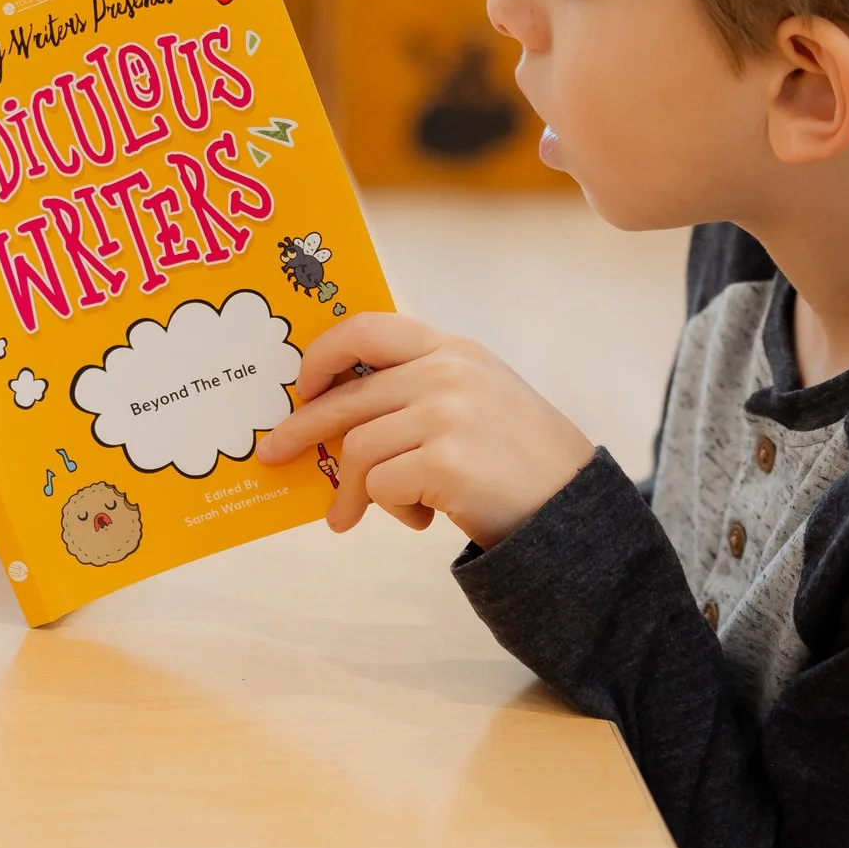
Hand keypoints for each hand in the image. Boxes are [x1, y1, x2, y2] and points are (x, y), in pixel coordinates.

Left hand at [255, 313, 594, 548]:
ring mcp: (447, 414)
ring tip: (359, 514)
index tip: (301, 387)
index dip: (321, 355)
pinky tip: (420, 519)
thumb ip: (416, 390)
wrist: (574, 511)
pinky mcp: (444, 462)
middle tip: (274, 455)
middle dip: (302, 430)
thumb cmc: (516, 461)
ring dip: (354, 490)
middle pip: (345, 398)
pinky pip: (379, 486)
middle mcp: (448, 372)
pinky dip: (388, 509)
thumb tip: (331, 414)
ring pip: (356, 449)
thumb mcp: (475, 400)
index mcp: (452, 349)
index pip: (367, 328)